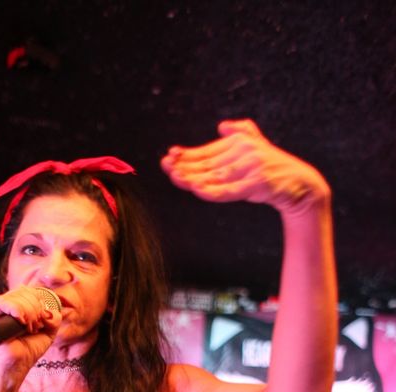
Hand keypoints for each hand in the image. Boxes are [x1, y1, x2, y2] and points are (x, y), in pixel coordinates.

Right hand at [0, 286, 61, 371]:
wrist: (15, 366)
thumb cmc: (27, 351)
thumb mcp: (48, 331)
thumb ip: (54, 317)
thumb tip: (49, 309)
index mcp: (15, 305)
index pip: (28, 290)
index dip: (39, 302)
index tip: (41, 320)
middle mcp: (2, 305)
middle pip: (23, 291)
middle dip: (35, 309)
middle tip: (34, 327)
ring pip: (16, 296)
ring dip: (29, 312)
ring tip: (28, 329)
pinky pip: (4, 302)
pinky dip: (17, 310)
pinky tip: (21, 322)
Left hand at [161, 119, 329, 213]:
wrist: (300, 185)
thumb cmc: (272, 171)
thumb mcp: (257, 149)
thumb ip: (241, 135)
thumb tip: (222, 125)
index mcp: (241, 140)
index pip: (208, 151)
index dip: (187, 155)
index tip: (169, 157)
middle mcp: (246, 149)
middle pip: (208, 163)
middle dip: (185, 166)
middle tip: (166, 167)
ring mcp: (253, 165)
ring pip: (216, 176)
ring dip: (194, 178)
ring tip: (176, 178)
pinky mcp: (258, 182)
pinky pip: (230, 190)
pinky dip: (213, 191)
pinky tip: (197, 190)